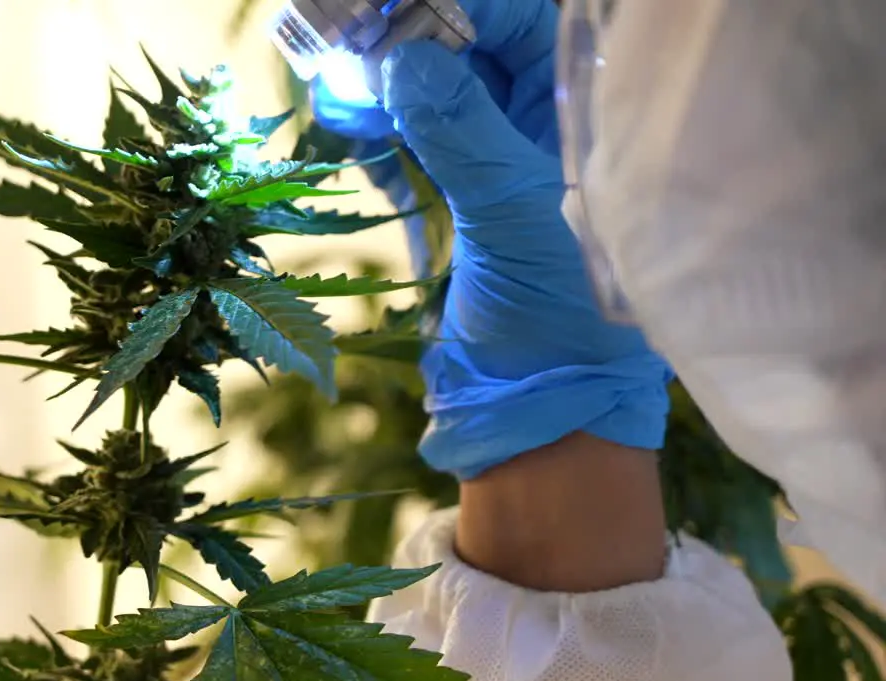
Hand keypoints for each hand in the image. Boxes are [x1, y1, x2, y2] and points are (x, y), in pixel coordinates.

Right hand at [312, 0, 671, 478]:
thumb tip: (404, 59)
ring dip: (383, 82)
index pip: (524, 23)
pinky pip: (415, 139)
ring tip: (335, 81)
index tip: (391, 9)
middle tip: (349, 39)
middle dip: (407, 38)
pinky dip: (380, 129)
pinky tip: (347, 125)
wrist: (540, 403)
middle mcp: (545, 124)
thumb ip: (461, 131)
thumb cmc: (561, 312)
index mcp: (584, 115)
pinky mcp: (460, 194)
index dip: (462, 9)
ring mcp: (499, 159)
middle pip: (471, 46)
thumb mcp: (515, 212)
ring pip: (433, 92)